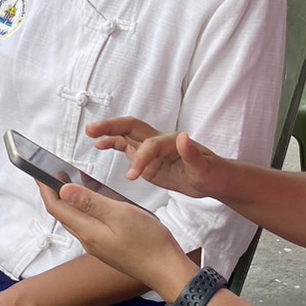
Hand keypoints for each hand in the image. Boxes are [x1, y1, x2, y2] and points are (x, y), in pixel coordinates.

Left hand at [41, 182, 192, 296]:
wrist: (167, 270)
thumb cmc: (149, 242)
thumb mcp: (120, 214)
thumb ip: (91, 202)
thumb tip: (63, 190)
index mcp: (87, 231)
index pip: (56, 207)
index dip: (45, 188)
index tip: (39, 170)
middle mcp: (88, 240)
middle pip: (62, 214)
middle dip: (53, 193)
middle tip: (52, 172)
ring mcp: (98, 246)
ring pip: (76, 220)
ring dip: (69, 200)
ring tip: (70, 180)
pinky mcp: (108, 247)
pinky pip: (89, 224)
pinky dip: (85, 208)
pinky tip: (96, 199)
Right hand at [87, 117, 231, 200]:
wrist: (213, 178)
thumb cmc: (212, 172)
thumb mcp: (206, 167)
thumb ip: (193, 154)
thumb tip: (184, 137)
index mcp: (172, 142)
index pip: (150, 145)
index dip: (140, 159)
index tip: (132, 176)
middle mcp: (159, 141)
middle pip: (132, 127)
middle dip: (112, 127)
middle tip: (93, 130)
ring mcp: (151, 149)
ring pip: (126, 135)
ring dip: (108, 133)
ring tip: (91, 135)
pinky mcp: (147, 159)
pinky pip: (127, 148)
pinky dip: (113, 144)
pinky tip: (100, 145)